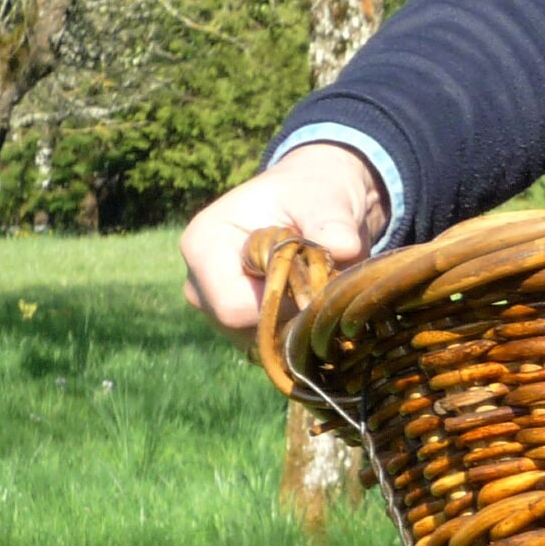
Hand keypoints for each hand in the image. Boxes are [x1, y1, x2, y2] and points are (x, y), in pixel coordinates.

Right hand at [178, 142, 389, 352]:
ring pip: (262, 346)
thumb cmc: (311, 196)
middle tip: (323, 283)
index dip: (282, 303)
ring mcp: (215, 311)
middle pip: (246, 332)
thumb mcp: (325, 199)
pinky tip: (312, 302)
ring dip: (300, 326)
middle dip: (294, 316)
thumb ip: (331, 222)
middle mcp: (199, 285)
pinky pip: (272, 349)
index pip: (233, 307)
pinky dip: (299, 334)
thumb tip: (345, 246)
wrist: (314, 207)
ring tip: (316, 286)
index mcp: (203, 246)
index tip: (313, 279)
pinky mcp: (239, 329)